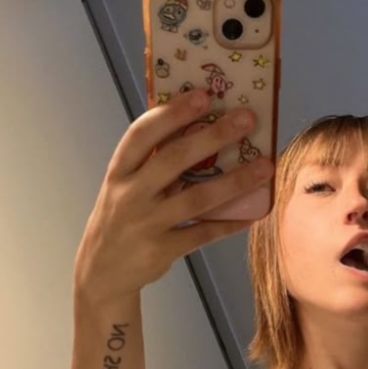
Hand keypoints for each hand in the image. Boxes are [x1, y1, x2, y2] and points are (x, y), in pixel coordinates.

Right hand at [74, 91, 272, 305]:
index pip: (142, 135)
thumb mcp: (125, 187)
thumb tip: (200, 129)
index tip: (203, 95)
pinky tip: (254, 213)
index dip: (172, 113)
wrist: (102, 272)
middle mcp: (130, 196)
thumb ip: (152, 163)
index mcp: (119, 172)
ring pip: (197, 199)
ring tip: (265, 166)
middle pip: (174, 160)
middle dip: (214, 136)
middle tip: (247, 119)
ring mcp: (146, 225)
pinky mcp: (162, 250)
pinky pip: (204, 234)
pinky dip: (230, 223)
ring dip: (235, 182)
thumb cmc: (121, 218)